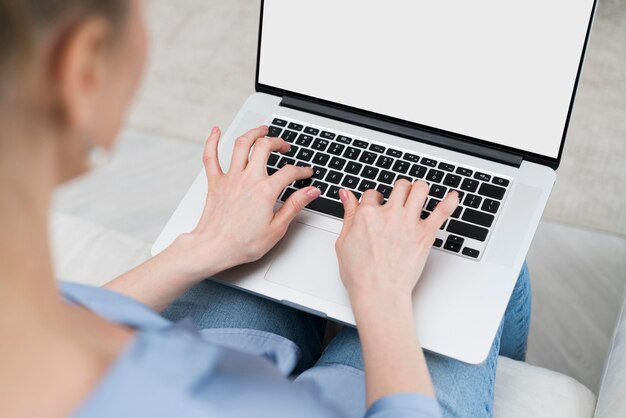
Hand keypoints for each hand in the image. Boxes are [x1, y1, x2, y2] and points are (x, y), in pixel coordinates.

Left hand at [172, 125, 320, 280]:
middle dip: (278, 142)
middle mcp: (248, 179)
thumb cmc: (243, 243)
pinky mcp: (215, 182)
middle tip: (284, 146)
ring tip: (261, 130)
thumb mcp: (277, 228)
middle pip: (265, 147)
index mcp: (265, 190)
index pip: (289, 172)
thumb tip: (311, 191)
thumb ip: (295, 205)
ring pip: (241, 145)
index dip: (302, 170)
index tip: (306, 173)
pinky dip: (212, 141)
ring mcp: (230, 178)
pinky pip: (210, 157)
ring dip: (253, 133)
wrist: (214, 248)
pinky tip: (215, 131)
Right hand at [335, 180, 458, 307]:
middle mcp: (389, 215)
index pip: (372, 193)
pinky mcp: (425, 235)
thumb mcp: (343, 242)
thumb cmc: (360, 274)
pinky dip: (450, 202)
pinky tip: (453, 196)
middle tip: (400, 197)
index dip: (374, 198)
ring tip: (419, 194)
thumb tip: (346, 195)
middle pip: (400, 186)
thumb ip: (348, 214)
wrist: (378, 293)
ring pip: (420, 189)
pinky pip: (442, 212)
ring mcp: (409, 223)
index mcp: (367, 215)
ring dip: (419, 189)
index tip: (376, 205)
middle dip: (399, 189)